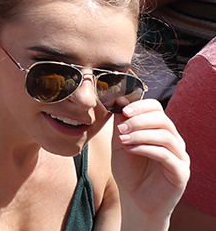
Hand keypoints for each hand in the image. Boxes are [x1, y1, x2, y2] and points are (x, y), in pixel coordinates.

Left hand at [109, 98, 187, 226]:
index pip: (157, 108)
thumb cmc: (129, 171)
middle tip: (120, 128)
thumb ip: (121, 123)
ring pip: (165, 136)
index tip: (122, 109)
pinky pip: (166, 155)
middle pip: (162, 119)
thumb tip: (119, 99)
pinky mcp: (181, 172)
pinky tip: (131, 149)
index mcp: (160, 131)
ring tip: (122, 140)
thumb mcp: (120, 142)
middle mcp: (174, 141)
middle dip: (139, 120)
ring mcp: (180, 157)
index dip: (140, 105)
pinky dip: (146, 148)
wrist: (135, 199)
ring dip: (140, 134)